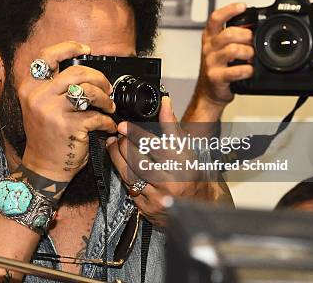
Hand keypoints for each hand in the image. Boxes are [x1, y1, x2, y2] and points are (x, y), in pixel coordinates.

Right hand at [18, 41, 117, 182]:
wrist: (44, 167)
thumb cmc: (47, 136)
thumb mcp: (40, 106)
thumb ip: (54, 87)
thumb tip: (83, 70)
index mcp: (29, 87)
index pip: (46, 56)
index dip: (68, 47)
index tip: (86, 50)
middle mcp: (37, 96)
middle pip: (76, 72)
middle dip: (98, 78)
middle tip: (106, 88)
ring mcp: (52, 111)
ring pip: (88, 91)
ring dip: (105, 99)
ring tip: (108, 107)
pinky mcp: (69, 126)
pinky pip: (96, 116)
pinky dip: (107, 122)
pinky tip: (107, 127)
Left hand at [108, 97, 220, 226]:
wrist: (198, 206)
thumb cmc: (192, 174)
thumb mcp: (187, 149)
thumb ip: (173, 126)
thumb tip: (164, 103)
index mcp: (183, 166)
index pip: (156, 146)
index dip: (137, 134)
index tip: (124, 125)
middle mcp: (171, 184)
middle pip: (139, 160)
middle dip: (125, 143)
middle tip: (119, 132)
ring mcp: (158, 198)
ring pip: (130, 173)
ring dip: (118, 155)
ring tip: (114, 143)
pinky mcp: (147, 208)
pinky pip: (128, 187)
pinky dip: (121, 171)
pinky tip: (119, 161)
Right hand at [196, 2, 253, 104]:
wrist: (209, 92)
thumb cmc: (218, 68)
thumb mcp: (221, 48)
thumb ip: (233, 35)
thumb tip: (255, 25)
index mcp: (210, 37)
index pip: (215, 18)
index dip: (229, 10)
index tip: (242, 6)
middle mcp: (209, 48)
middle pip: (228, 33)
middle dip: (246, 36)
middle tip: (252, 41)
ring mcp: (211, 63)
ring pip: (233, 50)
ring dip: (248, 53)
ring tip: (251, 57)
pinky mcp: (216, 77)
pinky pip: (236, 71)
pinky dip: (247, 70)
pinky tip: (249, 70)